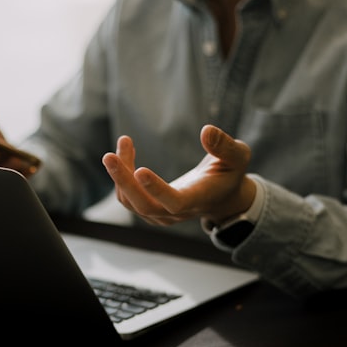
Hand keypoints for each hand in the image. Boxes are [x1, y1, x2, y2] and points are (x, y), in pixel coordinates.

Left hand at [102, 124, 255, 226]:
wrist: (222, 197)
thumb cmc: (230, 173)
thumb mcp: (238, 156)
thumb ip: (225, 146)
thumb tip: (207, 131)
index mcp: (198, 199)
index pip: (174, 201)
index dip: (156, 188)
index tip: (140, 170)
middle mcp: (176, 213)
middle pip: (143, 205)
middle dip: (124, 181)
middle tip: (109, 156)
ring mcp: (161, 215)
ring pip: (131, 201)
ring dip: (120, 173)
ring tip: (124, 142)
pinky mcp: (150, 211)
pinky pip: (128, 197)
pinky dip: (122, 175)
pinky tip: (125, 152)